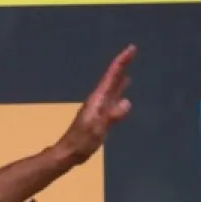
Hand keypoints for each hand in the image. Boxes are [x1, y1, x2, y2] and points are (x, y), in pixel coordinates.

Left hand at [56, 44, 135, 165]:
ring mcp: (98, 108)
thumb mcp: (97, 129)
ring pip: (111, 87)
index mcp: (97, 100)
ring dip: (120, 76)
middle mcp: (98, 100)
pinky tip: (122, 92)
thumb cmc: (81, 142)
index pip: (111, 76)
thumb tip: (126, 102)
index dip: (121, 62)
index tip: (131, 48)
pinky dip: (118, 90)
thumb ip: (111, 116)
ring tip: (128, 67)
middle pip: (111, 78)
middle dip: (122, 64)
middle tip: (132, 51)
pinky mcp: (99, 115)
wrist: (68, 153)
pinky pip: (112, 98)